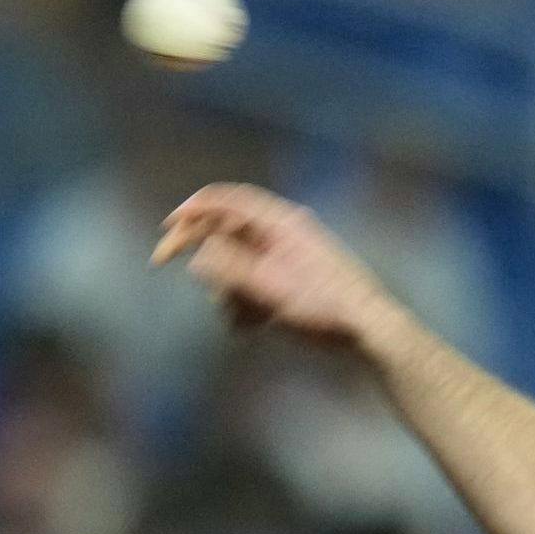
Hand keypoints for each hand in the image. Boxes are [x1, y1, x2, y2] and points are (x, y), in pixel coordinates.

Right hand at [151, 183, 402, 346]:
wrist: (373, 332)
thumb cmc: (324, 307)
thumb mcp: (270, 289)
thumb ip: (230, 270)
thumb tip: (198, 259)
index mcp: (282, 222)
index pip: (229, 201)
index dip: (194, 208)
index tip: (169, 225)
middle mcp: (286, 233)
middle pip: (229, 232)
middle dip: (203, 256)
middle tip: (161, 261)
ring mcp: (292, 257)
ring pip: (240, 263)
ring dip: (228, 290)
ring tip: (236, 320)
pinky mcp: (296, 281)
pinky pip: (258, 283)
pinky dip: (246, 302)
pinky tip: (247, 328)